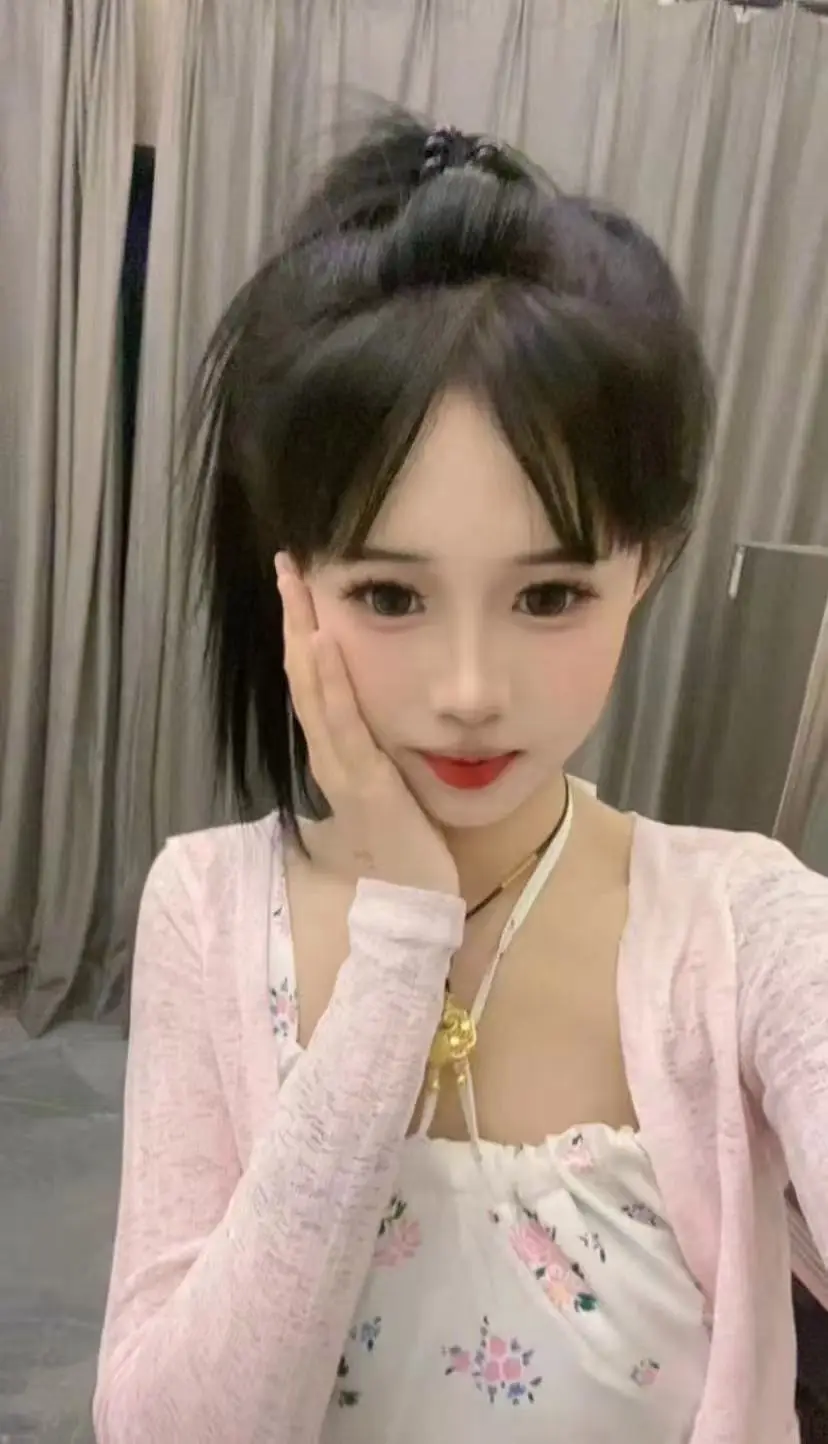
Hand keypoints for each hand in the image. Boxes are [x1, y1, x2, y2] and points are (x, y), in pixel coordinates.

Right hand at [276, 554, 458, 897]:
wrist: (416, 898)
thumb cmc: (410, 840)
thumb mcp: (393, 776)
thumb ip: (382, 743)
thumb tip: (389, 702)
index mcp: (337, 750)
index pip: (313, 679)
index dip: (302, 628)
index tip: (299, 582)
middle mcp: (330, 753)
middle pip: (303, 674)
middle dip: (294, 617)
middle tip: (287, 563)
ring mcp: (343, 766)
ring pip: (313, 691)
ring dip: (304, 634)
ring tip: (297, 587)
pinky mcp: (366, 781)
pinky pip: (344, 724)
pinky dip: (331, 682)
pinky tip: (326, 643)